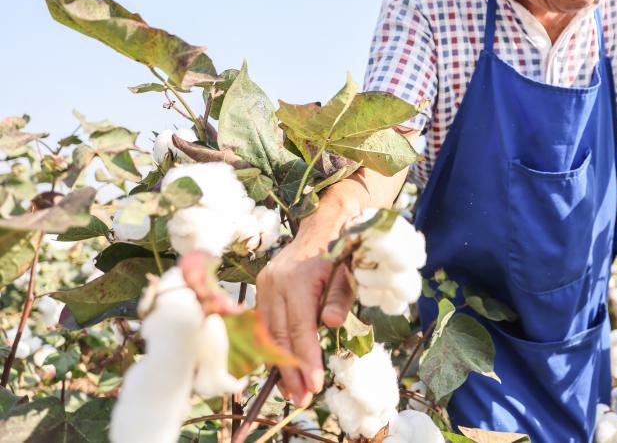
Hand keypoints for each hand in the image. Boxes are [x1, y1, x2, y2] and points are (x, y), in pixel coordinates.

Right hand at [256, 210, 353, 405]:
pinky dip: (272, 347)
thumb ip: (339, 299)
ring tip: (293, 391)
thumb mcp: (348, 273)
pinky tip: (282, 367)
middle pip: (279, 336)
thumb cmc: (342, 251)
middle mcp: (274, 283)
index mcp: (296, 280)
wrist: (325, 224)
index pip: (300, 329)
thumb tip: (331, 324)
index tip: (314, 384)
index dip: (306, 360)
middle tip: (303, 398)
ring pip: (267, 333)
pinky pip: (264, 324)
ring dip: (279, 364)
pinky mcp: (262, 288)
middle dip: (291, 371)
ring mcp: (264, 285)